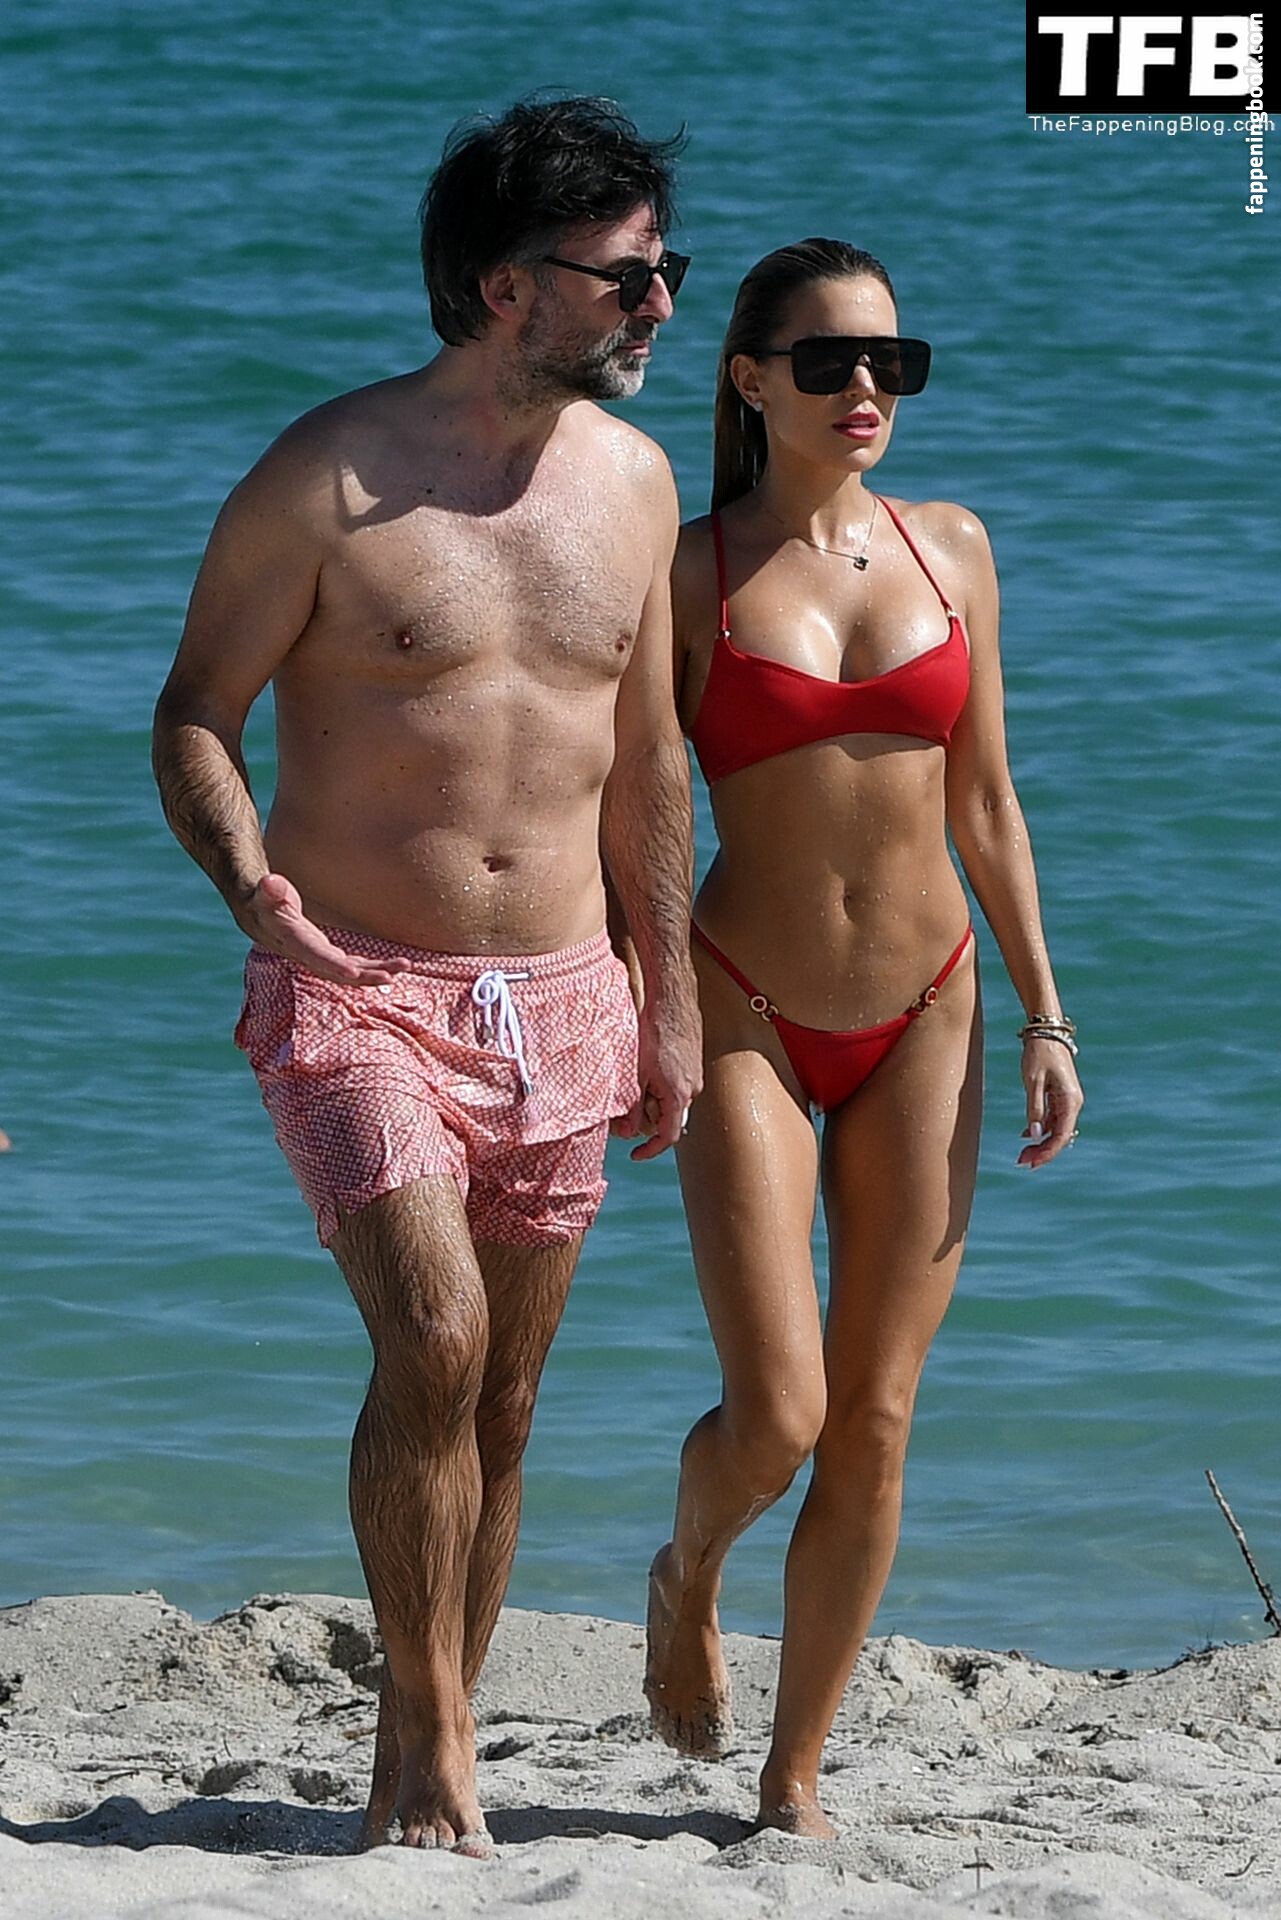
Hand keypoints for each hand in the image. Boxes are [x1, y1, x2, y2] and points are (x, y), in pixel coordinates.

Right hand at [235, 873, 413, 985]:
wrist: (256, 911)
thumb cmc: (261, 897)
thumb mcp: (262, 890)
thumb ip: (269, 889)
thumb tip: (271, 884)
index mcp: (290, 940)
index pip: (315, 955)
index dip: (334, 965)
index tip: (355, 973)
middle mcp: (305, 954)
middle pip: (337, 970)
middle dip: (364, 975)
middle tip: (391, 976)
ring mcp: (317, 957)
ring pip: (348, 970)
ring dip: (375, 971)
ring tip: (404, 967)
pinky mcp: (325, 954)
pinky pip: (351, 965)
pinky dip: (370, 968)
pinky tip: (391, 969)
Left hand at [615, 991, 702, 1161]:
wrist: (672, 1000)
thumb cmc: (654, 1032)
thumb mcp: (636, 1074)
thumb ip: (633, 1106)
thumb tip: (627, 1131)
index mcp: (679, 1095)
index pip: (668, 1137)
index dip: (650, 1150)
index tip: (635, 1154)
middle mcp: (692, 1089)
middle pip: (668, 1118)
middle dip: (646, 1116)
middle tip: (625, 1103)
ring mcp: (695, 1076)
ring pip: (670, 1100)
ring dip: (652, 1097)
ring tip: (636, 1074)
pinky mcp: (693, 1063)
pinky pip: (676, 1085)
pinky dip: (659, 1084)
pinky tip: (647, 1065)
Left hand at [1018, 1036, 1083, 1167]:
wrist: (1045, 1030)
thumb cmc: (1039, 1053)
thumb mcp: (1033, 1082)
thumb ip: (1035, 1109)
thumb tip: (1036, 1135)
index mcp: (1070, 1100)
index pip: (1061, 1136)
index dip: (1047, 1153)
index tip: (1031, 1164)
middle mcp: (1073, 1103)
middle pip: (1060, 1135)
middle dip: (1042, 1151)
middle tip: (1021, 1162)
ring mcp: (1067, 1099)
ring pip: (1056, 1129)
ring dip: (1041, 1141)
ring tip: (1022, 1153)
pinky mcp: (1060, 1095)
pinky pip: (1053, 1118)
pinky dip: (1040, 1127)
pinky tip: (1026, 1135)